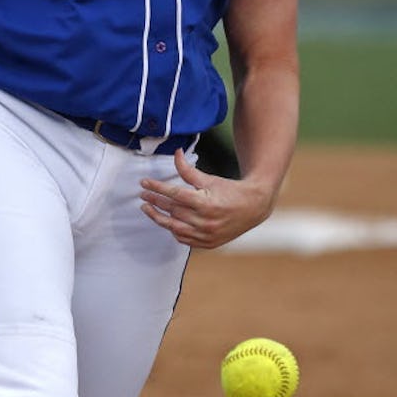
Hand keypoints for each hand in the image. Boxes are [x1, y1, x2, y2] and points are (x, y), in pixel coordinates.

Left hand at [139, 148, 273, 248]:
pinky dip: (173, 231)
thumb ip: (188, 170)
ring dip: (158, 218)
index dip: (157, 188)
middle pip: (172, 210)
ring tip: (147, 209)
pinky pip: (184, 239)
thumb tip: (176, 153)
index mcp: (205, 203)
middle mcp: (205, 221)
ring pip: (174, 227)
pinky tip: (166, 222)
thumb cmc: (230, 190)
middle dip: (155, 201)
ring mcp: (206, 234)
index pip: (174, 195)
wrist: (253, 208)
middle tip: (143, 195)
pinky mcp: (208, 243)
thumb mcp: (210, 179)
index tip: (144, 183)